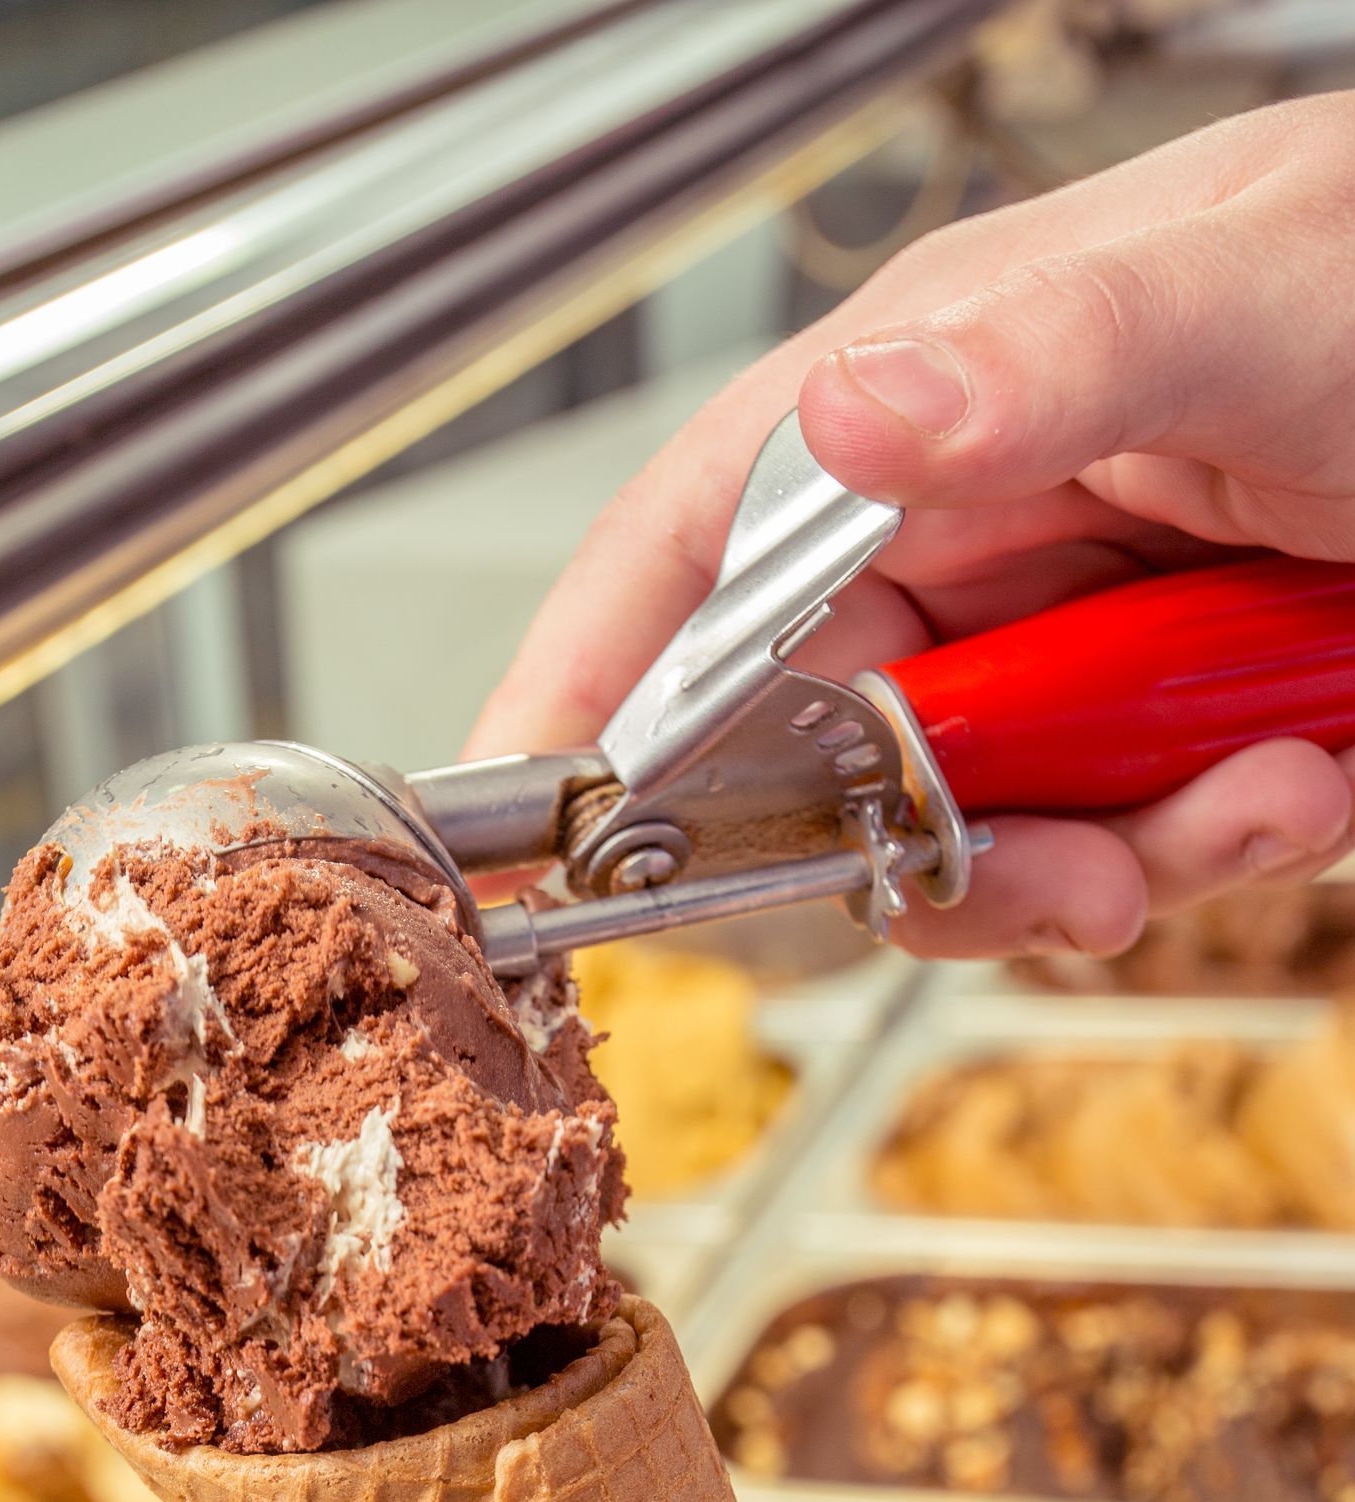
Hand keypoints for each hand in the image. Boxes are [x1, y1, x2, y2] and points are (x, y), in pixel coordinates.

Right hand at [471, 96, 1354, 965]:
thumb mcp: (1236, 308)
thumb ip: (1042, 364)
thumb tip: (847, 421)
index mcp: (924, 406)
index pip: (692, 559)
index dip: (593, 694)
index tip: (534, 830)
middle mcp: (967, 530)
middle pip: (832, 753)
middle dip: (939, 849)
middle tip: (1062, 881)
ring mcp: (1057, 638)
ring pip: (979, 835)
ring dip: (1109, 863)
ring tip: (1256, 793)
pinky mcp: (1145, 718)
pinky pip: (1114, 847)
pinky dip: (1207, 848)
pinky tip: (1304, 773)